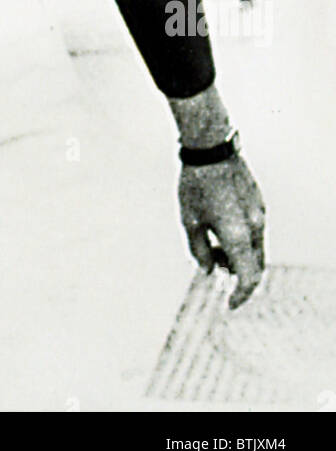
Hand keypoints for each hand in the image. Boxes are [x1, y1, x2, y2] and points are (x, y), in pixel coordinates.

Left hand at [178, 156, 265, 308]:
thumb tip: (208, 270)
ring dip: (239, 256)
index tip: (228, 303)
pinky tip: (221, 227)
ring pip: (256, 249)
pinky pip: (255, 231)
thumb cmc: (195, 185)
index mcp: (238, 236)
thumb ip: (200, 251)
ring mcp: (259, 213)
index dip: (240, 296)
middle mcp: (255, 227)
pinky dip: (243, 241)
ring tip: (212, 243)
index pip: (248, 279)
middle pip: (255, 266)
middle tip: (214, 269)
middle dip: (238, 275)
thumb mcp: (190, 221)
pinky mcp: (258, 202)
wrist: (210, 148)